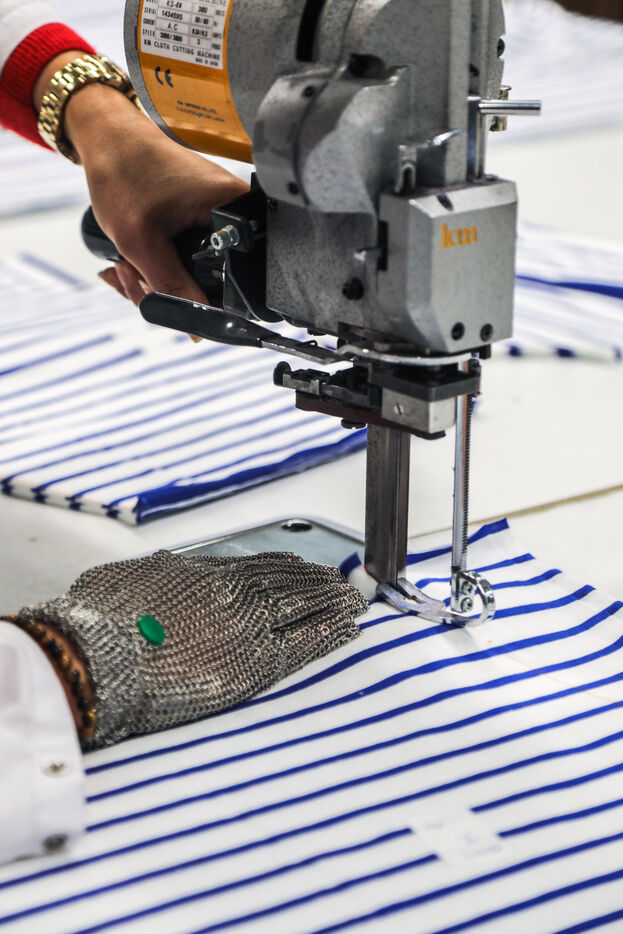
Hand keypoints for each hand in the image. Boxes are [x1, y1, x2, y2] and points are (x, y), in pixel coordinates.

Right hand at [13, 551, 366, 748]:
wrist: (98, 657)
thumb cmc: (98, 623)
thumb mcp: (122, 580)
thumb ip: (152, 574)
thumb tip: (157, 570)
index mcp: (202, 572)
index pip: (258, 566)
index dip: (287, 567)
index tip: (304, 566)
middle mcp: (232, 593)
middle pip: (288, 583)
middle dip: (318, 582)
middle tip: (341, 582)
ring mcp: (247, 627)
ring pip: (302, 607)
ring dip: (331, 602)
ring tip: (353, 601)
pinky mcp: (252, 665)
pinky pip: (303, 645)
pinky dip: (329, 634)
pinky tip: (347, 629)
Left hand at [33, 53, 247, 305]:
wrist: (107, 135)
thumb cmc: (124, 170)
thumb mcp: (142, 242)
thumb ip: (172, 287)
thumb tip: (198, 328)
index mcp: (236, 213)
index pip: (238, 281)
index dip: (203, 303)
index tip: (164, 301)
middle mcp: (234, 213)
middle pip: (211, 281)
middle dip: (164, 290)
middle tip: (130, 277)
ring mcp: (216, 216)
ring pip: (192, 273)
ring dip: (152, 279)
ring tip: (122, 265)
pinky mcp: (200, 217)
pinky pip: (184, 257)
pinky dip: (154, 265)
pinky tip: (128, 261)